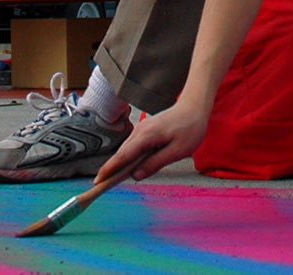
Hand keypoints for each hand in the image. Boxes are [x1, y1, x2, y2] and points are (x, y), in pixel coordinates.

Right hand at [93, 100, 209, 183]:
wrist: (194, 106)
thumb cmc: (190, 128)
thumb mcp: (178, 151)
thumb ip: (156, 163)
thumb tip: (136, 175)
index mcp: (147, 136)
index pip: (123, 156)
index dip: (109, 170)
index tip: (97, 181)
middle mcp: (140, 131)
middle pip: (121, 153)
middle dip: (109, 169)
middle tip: (100, 186)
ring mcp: (142, 129)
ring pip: (126, 149)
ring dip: (118, 164)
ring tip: (110, 180)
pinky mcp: (146, 130)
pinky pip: (133, 146)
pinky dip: (127, 157)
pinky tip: (128, 167)